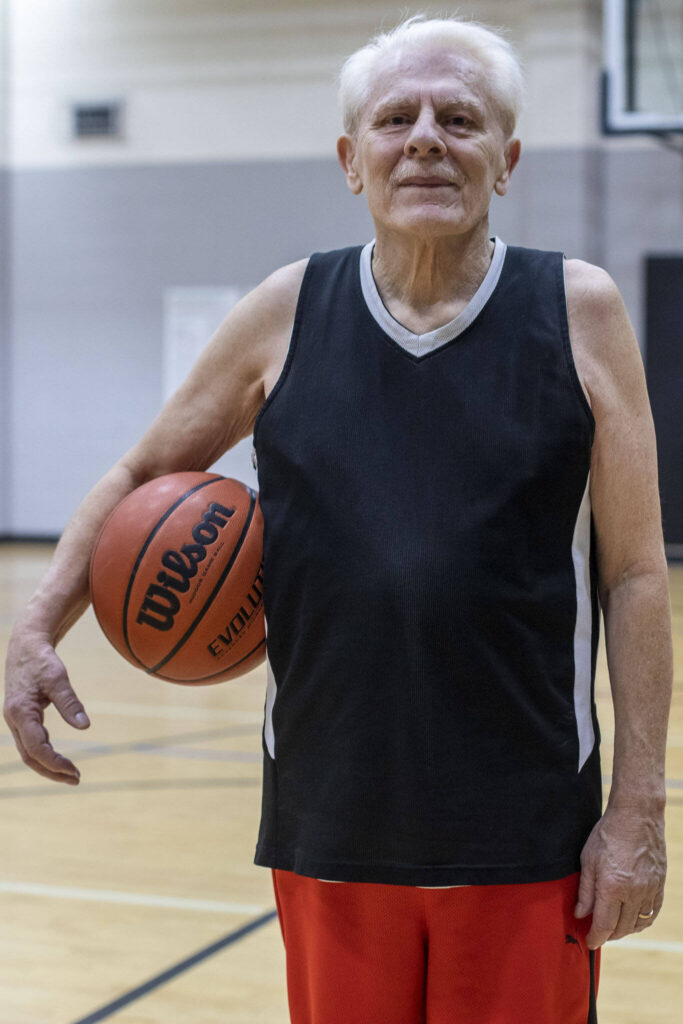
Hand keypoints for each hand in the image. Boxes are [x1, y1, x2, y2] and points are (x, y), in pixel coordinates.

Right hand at [4, 631, 89, 783]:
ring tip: (71, 773)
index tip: (74, 771)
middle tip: (76, 779)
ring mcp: (16, 720)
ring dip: (49, 765)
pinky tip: (60, 758)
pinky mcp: (22, 717)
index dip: (54, 763)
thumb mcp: (57, 678)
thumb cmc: (41, 660)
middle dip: (52, 771)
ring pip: (29, 752)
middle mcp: (14, 720)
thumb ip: (70, 702)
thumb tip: (85, 727)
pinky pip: (31, 742)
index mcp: (20, 712)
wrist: (25, 645)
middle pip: (30, 756)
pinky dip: (45, 753)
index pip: (36, 748)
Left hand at [574, 804, 665, 947]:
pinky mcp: (659, 885)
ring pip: (638, 923)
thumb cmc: (608, 834)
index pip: (604, 925)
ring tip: (613, 928)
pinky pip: (653, 912)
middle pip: (621, 928)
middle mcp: (633, 893)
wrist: (636, 816)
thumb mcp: (588, 860)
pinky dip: (642, 921)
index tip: (589, 942)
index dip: (595, 938)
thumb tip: (580, 914)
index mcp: (612, 887)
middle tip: (598, 934)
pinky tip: (633, 920)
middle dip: (608, 935)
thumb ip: (585, 891)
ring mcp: (649, 890)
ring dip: (625, 930)